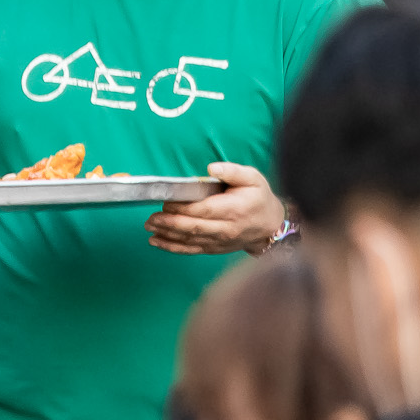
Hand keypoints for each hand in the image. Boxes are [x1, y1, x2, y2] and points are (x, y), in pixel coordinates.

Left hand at [146, 162, 285, 254]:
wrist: (271, 227)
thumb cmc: (259, 198)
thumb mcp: (253, 178)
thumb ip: (232, 171)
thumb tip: (211, 168)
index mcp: (234, 209)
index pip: (203, 209)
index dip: (183, 207)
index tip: (166, 201)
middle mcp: (225, 228)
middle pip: (193, 227)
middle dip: (169, 222)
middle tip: (150, 217)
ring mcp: (219, 241)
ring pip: (189, 240)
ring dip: (166, 235)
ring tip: (149, 227)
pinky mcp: (214, 248)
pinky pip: (191, 250)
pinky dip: (172, 247)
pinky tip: (156, 242)